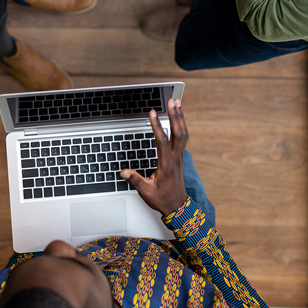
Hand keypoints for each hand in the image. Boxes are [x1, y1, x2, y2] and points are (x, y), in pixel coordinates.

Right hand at [120, 98, 188, 215]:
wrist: (178, 206)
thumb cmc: (162, 199)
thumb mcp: (146, 192)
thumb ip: (135, 180)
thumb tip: (124, 172)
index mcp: (167, 164)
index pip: (162, 141)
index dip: (157, 126)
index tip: (153, 113)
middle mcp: (176, 158)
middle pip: (178, 133)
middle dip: (175, 116)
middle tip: (172, 101)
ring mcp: (180, 156)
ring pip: (183, 133)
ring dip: (180, 117)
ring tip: (177, 103)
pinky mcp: (180, 156)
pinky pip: (183, 137)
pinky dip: (181, 124)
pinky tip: (178, 117)